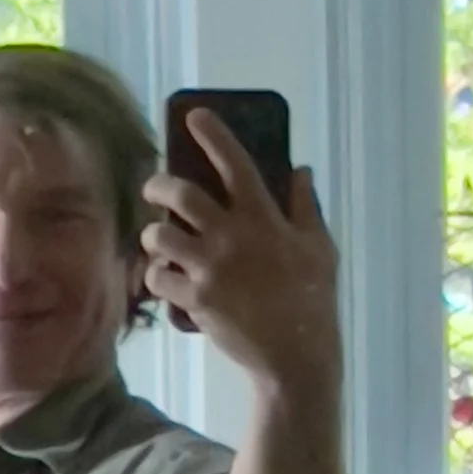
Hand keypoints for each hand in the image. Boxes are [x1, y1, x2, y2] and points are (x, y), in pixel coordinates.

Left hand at [141, 111, 341, 397]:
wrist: (294, 357)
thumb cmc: (312, 301)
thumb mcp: (319, 248)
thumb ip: (305, 206)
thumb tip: (300, 171)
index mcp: (263, 217)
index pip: (234, 162)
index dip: (212, 133)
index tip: (194, 116)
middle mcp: (230, 236)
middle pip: (178, 194)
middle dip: (157, 185)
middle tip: (153, 189)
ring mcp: (209, 269)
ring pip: (158, 236)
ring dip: (152, 236)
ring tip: (157, 241)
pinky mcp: (195, 300)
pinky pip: (158, 278)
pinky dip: (157, 277)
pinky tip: (164, 279)